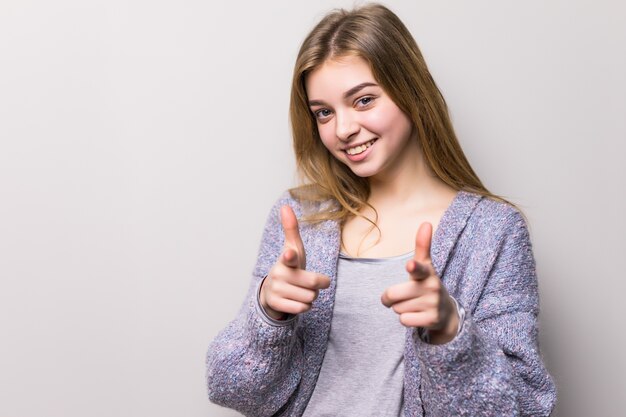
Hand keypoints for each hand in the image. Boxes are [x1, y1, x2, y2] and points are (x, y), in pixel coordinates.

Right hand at [259, 205, 330, 319]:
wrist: (272, 291)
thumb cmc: (289, 267)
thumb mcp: (293, 248)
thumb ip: (291, 229)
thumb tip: (285, 206)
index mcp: (286, 258)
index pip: (290, 256)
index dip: (290, 255)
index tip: (289, 254)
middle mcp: (279, 273)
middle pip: (314, 283)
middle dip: (317, 285)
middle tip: (308, 282)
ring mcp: (276, 289)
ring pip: (310, 297)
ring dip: (310, 296)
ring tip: (299, 290)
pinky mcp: (276, 304)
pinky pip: (303, 308)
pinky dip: (304, 306)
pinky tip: (296, 300)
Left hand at [380, 222, 458, 343]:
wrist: (446, 313)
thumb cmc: (427, 285)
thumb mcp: (426, 266)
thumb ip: (423, 246)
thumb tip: (426, 222)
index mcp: (427, 273)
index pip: (418, 268)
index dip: (413, 267)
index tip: (410, 265)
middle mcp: (431, 287)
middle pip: (392, 295)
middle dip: (391, 298)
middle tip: (403, 296)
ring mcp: (432, 304)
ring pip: (397, 309)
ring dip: (401, 308)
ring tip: (415, 305)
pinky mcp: (431, 320)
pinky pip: (404, 320)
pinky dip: (406, 320)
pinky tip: (417, 316)